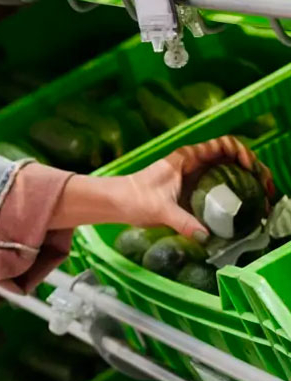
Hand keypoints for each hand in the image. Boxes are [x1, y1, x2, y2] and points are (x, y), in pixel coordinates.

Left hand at [121, 135, 272, 237]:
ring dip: (246, 182)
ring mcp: (193, 176)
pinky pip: (218, 187)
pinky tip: (242, 209)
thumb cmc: (133, 198)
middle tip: (266, 190)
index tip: (251, 170)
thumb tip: (205, 236)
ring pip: (228, 173)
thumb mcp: (160, 210)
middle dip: (253, 170)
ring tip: (262, 200)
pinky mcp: (191, 190)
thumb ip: (183, 222)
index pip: (225, 145)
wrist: (114, 202)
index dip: (243, 153)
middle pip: (232, 159)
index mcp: (188, 158)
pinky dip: (233, 194)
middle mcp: (193, 164)